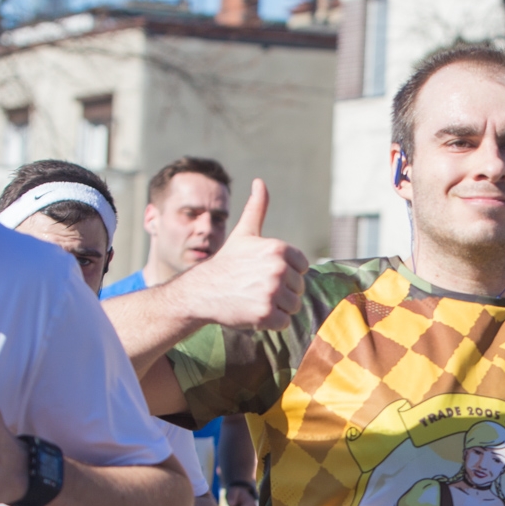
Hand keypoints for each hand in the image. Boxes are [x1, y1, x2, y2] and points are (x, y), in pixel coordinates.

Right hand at [179, 180, 308, 329]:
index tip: (264, 273)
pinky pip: (284, 323)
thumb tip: (260, 182)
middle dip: (281, 292)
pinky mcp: (265, 314)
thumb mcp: (244, 233)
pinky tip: (253, 312)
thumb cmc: (227, 262)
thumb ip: (257, 208)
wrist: (202, 291)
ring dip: (277, 308)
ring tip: (255, 299)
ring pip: (293, 307)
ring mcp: (272, 292)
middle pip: (299, 289)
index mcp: (279, 248)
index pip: (302, 268)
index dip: (286, 274)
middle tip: (256, 288)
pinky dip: (270, 322)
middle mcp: (278, 269)